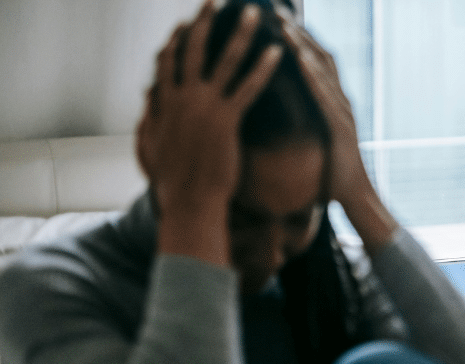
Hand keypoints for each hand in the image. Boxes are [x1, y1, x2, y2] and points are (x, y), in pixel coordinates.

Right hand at [138, 1, 280, 263]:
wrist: (189, 202)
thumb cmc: (171, 182)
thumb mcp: (149, 146)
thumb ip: (149, 117)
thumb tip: (147, 98)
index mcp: (163, 103)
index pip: (167, 62)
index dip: (177, 41)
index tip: (185, 23)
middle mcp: (182, 98)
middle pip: (193, 50)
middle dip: (204, 22)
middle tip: (215, 1)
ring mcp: (204, 107)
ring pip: (224, 61)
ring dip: (240, 34)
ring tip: (254, 14)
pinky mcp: (226, 120)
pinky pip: (248, 87)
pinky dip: (263, 68)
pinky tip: (277, 53)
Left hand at [278, 11, 372, 205]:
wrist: (355, 197)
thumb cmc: (332, 173)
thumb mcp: (314, 140)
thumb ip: (305, 121)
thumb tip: (281, 113)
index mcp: (333, 103)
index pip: (316, 61)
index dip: (298, 38)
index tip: (276, 19)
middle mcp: (341, 101)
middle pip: (320, 56)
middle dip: (298, 32)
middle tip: (275, 10)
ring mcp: (343, 113)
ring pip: (323, 71)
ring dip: (303, 46)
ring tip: (283, 25)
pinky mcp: (341, 127)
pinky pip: (325, 96)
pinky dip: (313, 76)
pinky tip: (299, 60)